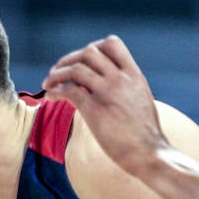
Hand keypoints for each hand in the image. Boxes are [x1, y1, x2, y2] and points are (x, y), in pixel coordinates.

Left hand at [41, 35, 169, 174]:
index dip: (93, 48)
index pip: (112, 44)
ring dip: (57, 74)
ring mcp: (108, 93)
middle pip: (89, 53)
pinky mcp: (95, 111)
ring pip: (75, 69)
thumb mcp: (142, 99)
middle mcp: (121, 80)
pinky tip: (51, 97)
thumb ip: (127, 86)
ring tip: (48, 83)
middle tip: (59, 70)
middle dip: (69, 59)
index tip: (82, 60)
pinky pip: (69, 91)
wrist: (150, 154)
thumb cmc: (146, 133)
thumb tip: (109, 82)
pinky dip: (55, 91)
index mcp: (134, 75)